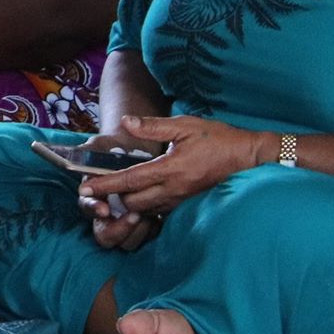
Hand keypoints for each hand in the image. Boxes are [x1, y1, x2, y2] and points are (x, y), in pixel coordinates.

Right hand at [69, 131, 163, 249]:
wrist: (137, 150)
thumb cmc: (118, 147)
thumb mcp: (102, 144)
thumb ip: (91, 150)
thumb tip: (80, 155)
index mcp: (93, 194)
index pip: (86, 207)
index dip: (93, 209)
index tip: (104, 209)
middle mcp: (107, 213)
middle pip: (104, 236)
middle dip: (119, 229)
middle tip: (135, 216)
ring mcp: (124, 221)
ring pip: (127, 242)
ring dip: (137, 232)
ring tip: (151, 216)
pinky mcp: (143, 226)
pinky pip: (147, 239)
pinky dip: (152, 232)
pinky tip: (160, 217)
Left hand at [92, 114, 269, 218]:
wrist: (248, 158)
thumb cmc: (217, 138)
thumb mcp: (185, 125)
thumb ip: (153, 126)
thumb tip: (127, 123)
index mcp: (170, 169)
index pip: (130, 180)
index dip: (105, 184)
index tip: (85, 187)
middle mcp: (174, 189)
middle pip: (133, 201)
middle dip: (113, 197)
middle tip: (97, 189)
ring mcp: (182, 200)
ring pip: (146, 209)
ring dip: (128, 204)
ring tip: (113, 195)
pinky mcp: (189, 204)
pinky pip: (161, 211)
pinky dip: (146, 207)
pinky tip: (139, 198)